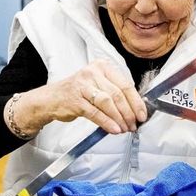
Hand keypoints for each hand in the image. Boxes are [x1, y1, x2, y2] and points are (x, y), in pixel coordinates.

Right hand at [19, 60, 148, 135]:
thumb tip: (135, 109)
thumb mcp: (97, 85)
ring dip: (119, 118)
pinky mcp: (76, 100)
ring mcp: (83, 86)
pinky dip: (107, 123)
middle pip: (118, 94)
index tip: (142, 114)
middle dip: (129, 113)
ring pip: (108, 103)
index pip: (125, 84)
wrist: (52, 98)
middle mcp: (92, 73)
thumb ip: (115, 92)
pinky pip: (95, 113)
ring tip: (125, 128)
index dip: (136, 102)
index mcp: (102, 66)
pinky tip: (114, 129)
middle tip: (134, 124)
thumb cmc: (78, 92)